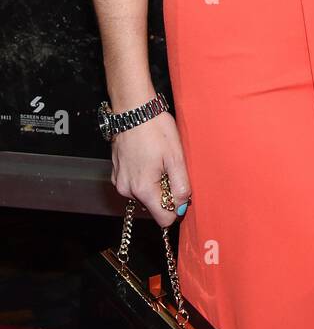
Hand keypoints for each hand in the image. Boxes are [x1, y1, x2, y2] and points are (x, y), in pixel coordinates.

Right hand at [111, 110, 190, 227]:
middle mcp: (127, 190)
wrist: (133, 110)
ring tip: (160, 160)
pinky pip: (135, 184)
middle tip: (171, 168)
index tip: (181, 190)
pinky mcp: (117, 173)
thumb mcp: (176, 157)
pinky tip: (150, 158)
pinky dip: (145, 176)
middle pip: (154, 206)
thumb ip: (180, 186)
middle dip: (166, 192)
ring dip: (155, 184)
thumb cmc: (156, 129)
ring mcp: (120, 181)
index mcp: (143, 189)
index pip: (163, 219)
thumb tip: (181, 208)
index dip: (176, 208)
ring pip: (145, 194)